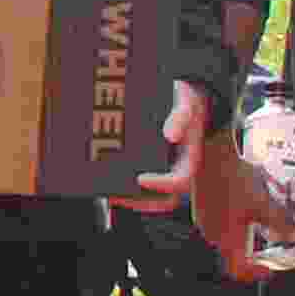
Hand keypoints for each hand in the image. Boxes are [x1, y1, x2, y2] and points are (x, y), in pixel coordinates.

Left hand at [113, 79, 212, 215]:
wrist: (183, 95)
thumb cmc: (186, 100)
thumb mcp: (186, 103)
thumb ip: (181, 117)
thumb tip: (171, 135)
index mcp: (189, 159)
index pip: (179, 182)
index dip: (161, 185)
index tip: (140, 179)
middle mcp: (175, 168)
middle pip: (162, 199)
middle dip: (139, 201)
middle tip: (116, 195)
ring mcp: (162, 169)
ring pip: (147, 195)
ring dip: (127, 195)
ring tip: (106, 189)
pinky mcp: (149, 164)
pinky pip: (136, 182)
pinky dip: (122, 182)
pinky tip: (105, 173)